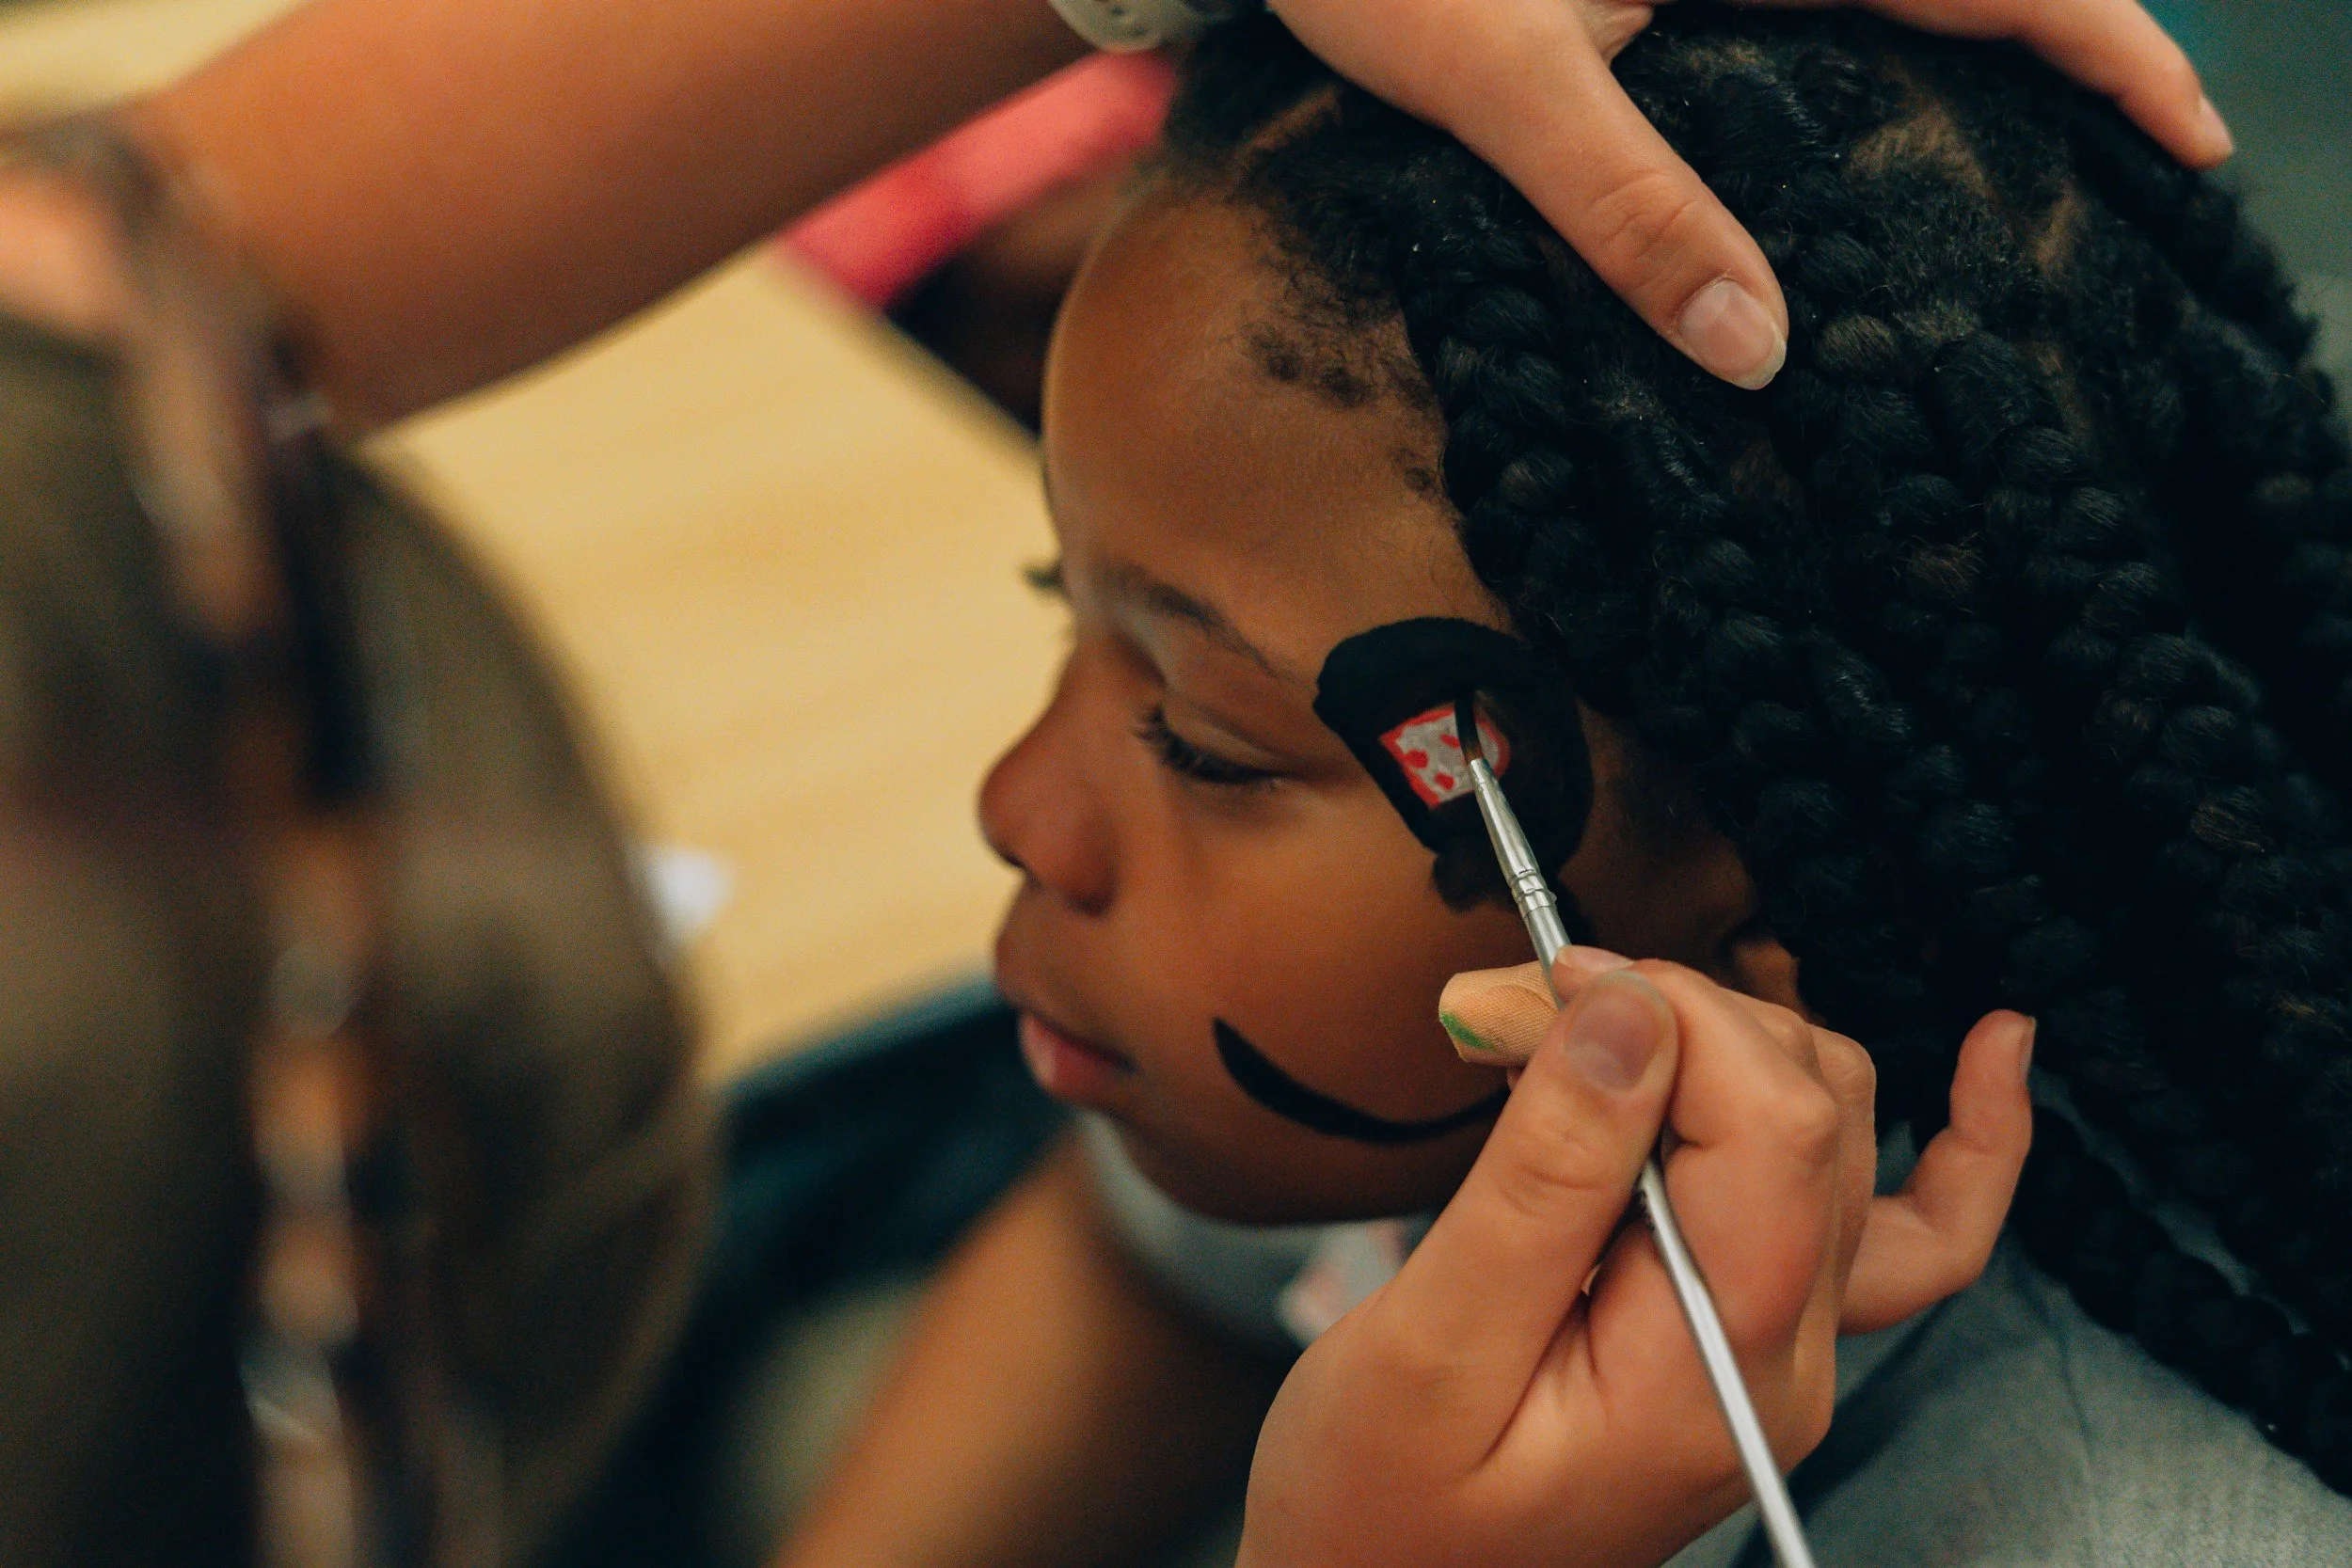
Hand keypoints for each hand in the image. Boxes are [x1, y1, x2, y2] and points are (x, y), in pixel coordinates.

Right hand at [1233, 949, 2033, 1567]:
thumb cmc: (1378, 1501)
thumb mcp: (1430, 1343)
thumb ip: (1540, 1178)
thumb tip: (1627, 1009)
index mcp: (1716, 1368)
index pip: (1775, 1122)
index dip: (1670, 1011)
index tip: (1539, 981)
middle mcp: (1790, 1357)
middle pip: (1810, 1105)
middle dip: (1667, 1013)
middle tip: (1504, 1005)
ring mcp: (1792, 1348)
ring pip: (1836, 1123)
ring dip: (1715, 1037)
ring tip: (1560, 1028)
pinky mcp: (1764, 1330)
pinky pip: (1912, 1223)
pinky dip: (1957, 1133)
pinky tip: (1993, 1049)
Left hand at [1265, 0, 2227, 389]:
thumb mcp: (1506, 89)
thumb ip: (1627, 207)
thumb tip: (1758, 350)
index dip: (2112, 49)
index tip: (2192, 147)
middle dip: (2073, 50)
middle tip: (2145, 164)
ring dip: (1981, 48)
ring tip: (2045, 154)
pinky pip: (1811, 3)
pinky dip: (1873, 53)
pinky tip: (1865, 133)